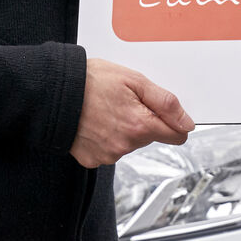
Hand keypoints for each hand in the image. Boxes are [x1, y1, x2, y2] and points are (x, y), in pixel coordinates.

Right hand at [69, 58, 194, 167]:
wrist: (54, 92)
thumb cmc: (90, 82)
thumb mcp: (134, 81)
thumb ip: (165, 102)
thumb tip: (187, 121)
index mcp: (140, 125)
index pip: (176, 135)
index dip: (173, 121)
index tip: (165, 112)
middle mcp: (125, 145)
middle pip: (150, 137)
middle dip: (143, 120)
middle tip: (125, 101)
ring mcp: (108, 155)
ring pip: (130, 143)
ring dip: (124, 129)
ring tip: (106, 109)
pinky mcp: (92, 160)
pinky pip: (109, 150)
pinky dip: (106, 138)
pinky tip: (95, 122)